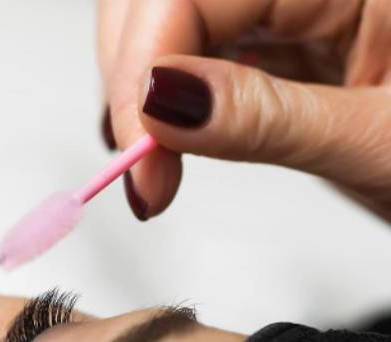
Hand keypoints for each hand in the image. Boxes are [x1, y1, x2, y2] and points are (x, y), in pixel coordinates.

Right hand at [98, 0, 390, 222]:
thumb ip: (261, 118)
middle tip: (141, 169)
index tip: (137, 162)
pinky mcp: (283, 33)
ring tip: (155, 164)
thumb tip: (155, 104)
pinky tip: (172, 142)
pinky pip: (196, 48)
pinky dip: (167, 101)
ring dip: (139, 88)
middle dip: (131, 74)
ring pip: (168, 17)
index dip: (142, 68)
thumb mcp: (378, 142)